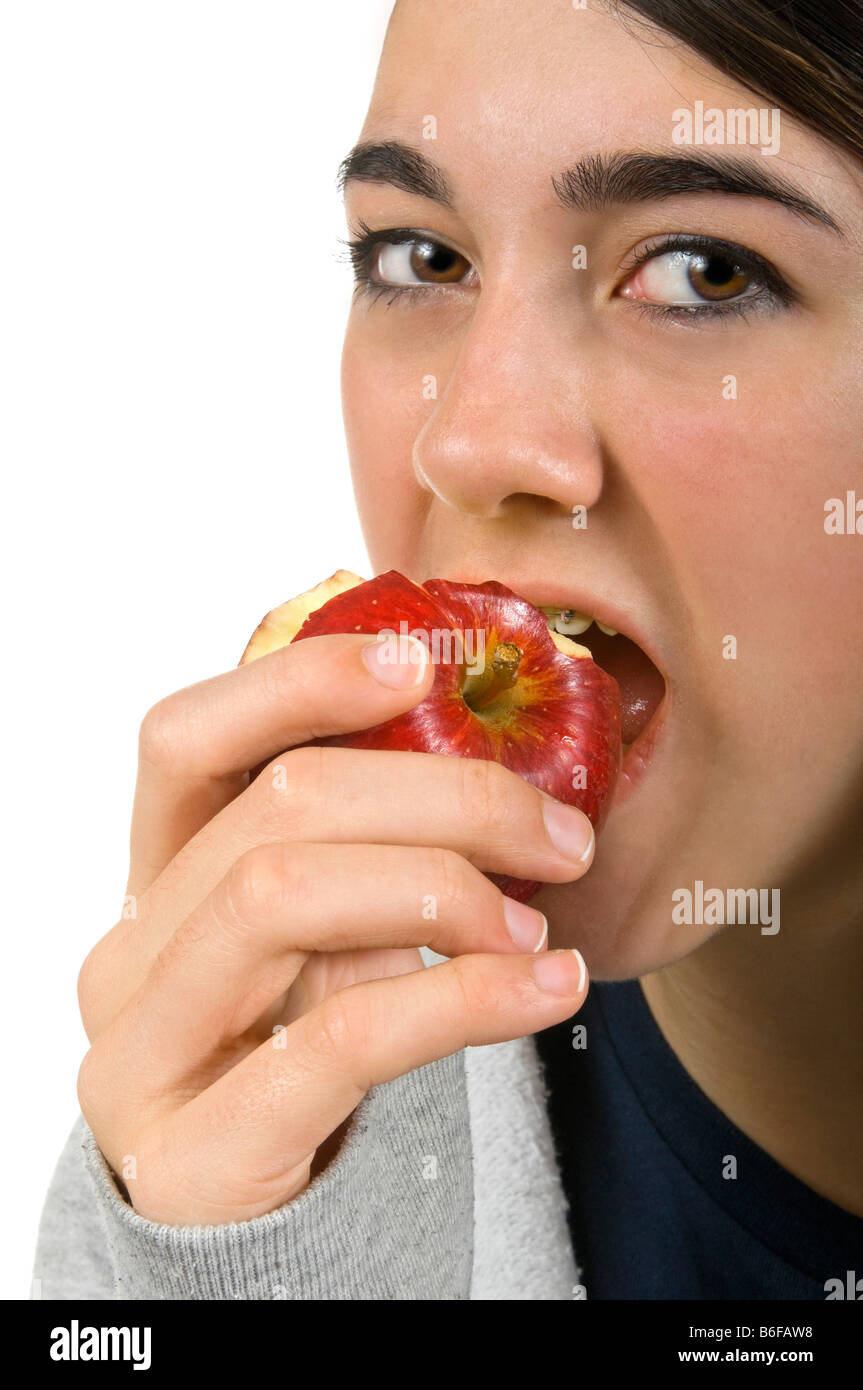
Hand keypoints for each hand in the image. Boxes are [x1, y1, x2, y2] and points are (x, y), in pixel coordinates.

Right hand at [77, 632, 592, 1224]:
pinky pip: (338, 1035)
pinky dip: (463, 997)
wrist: (252, 1225)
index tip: (421, 665)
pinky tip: (546, 990)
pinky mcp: (194, 1148)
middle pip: (276, 808)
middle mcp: (126, 949)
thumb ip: (359, 859)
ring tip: (539, 925)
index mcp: (154, 876)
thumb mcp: (319, 940)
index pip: (185, 738)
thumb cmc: (295, 1050)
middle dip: (444, 797)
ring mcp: (140, 1051)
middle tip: (559, 832)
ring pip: (285, 894)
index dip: (297, 682)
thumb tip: (499, 776)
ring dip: (444, 887)